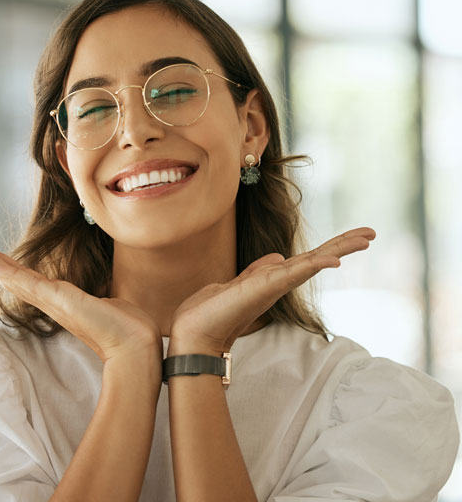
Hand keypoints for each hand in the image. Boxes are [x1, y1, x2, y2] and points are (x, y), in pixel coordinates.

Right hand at [0, 237, 162, 364]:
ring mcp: (54, 301)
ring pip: (14, 277)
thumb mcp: (109, 303)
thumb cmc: (126, 328)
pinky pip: (29, 283)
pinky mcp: (61, 301)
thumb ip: (100, 298)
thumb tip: (107, 296)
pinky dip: (9, 273)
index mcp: (60, 300)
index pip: (27, 279)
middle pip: (11, 276)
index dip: (6, 266)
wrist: (136, 346)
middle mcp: (51, 301)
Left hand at [168, 227, 375, 354]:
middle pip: (318, 259)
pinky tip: (334, 260)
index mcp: (274, 279)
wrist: (193, 333)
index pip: (308, 259)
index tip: (354, 237)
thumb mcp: (239, 283)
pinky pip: (294, 273)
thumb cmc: (212, 311)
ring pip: (313, 263)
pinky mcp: (265, 288)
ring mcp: (274, 286)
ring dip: (339, 249)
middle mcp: (279, 283)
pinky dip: (315, 266)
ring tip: (365, 237)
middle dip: (344, 245)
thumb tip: (277, 256)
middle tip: (371, 233)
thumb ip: (259, 270)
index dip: (331, 248)